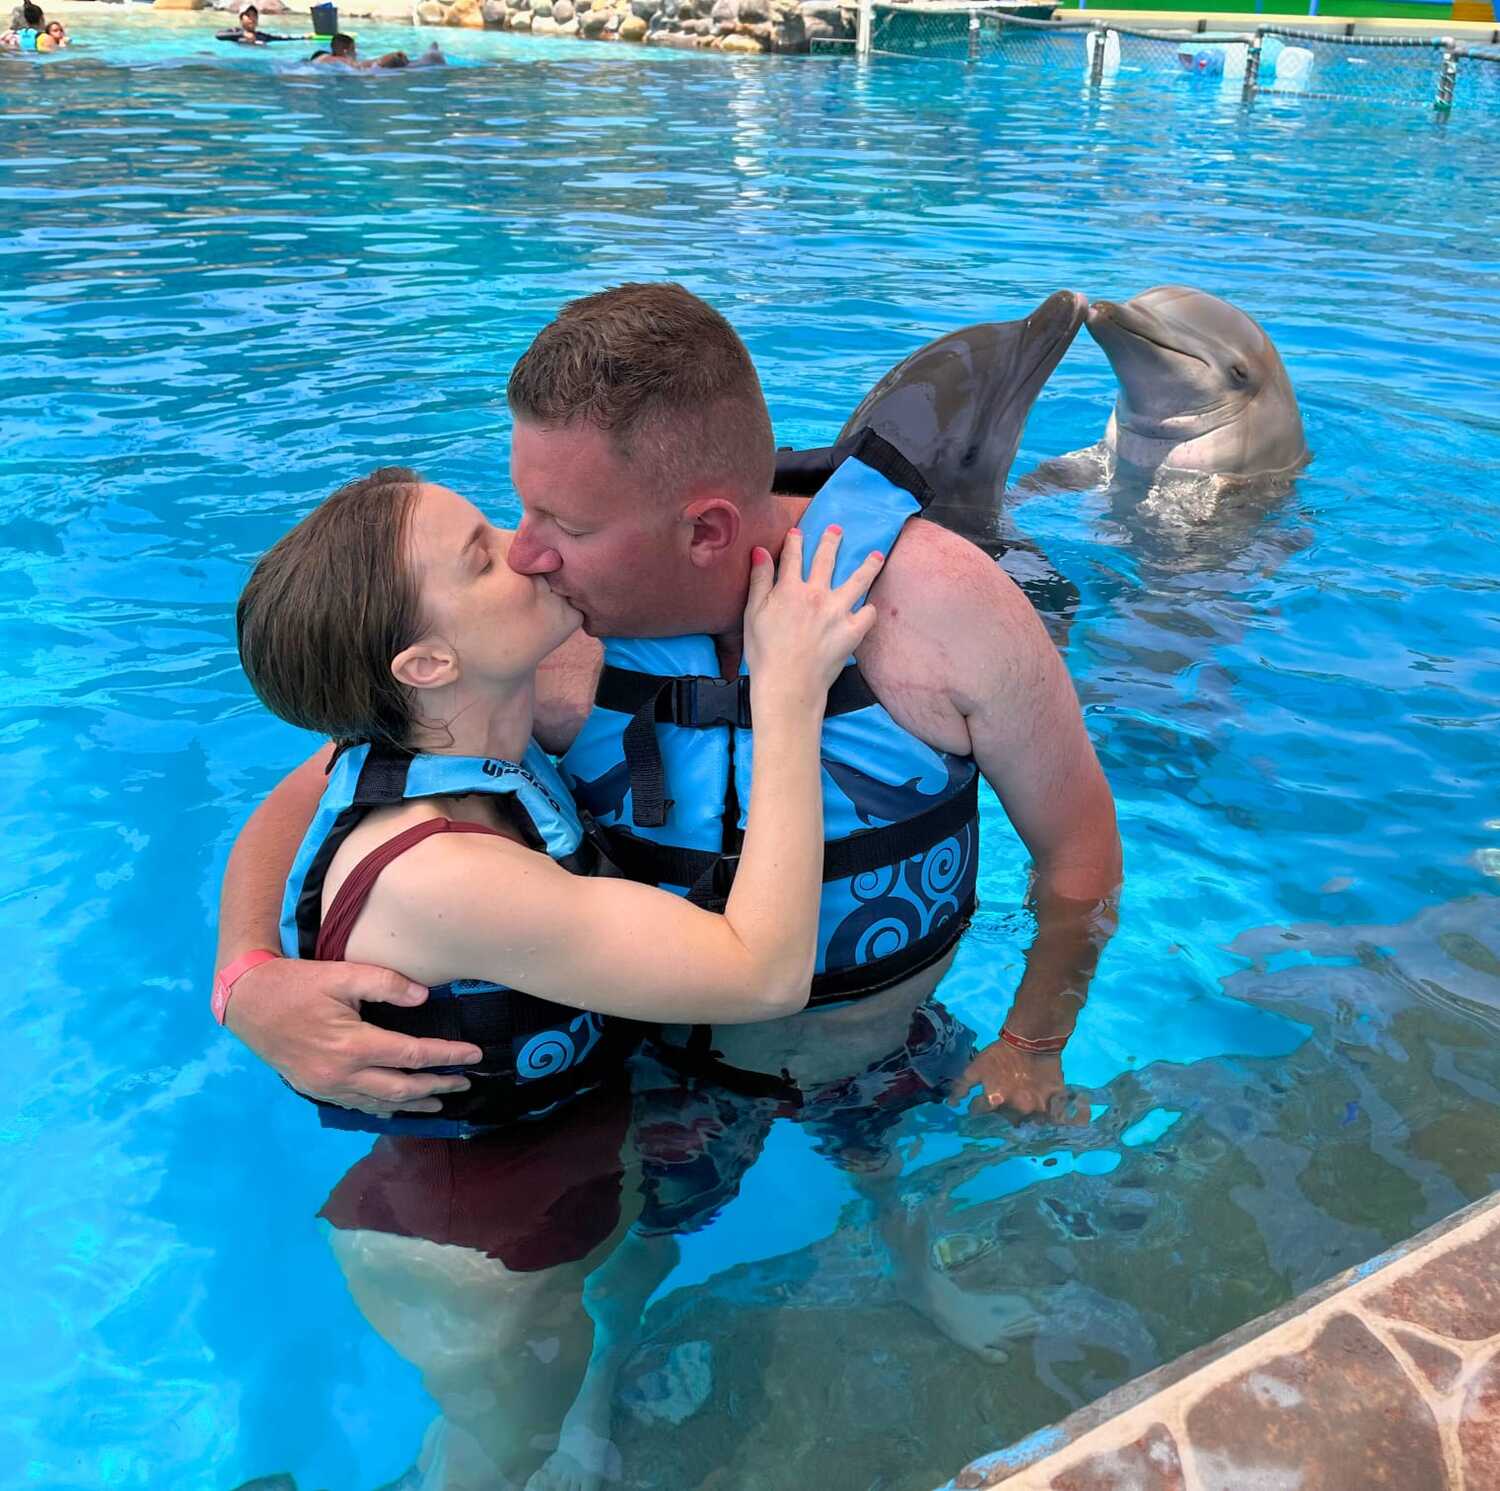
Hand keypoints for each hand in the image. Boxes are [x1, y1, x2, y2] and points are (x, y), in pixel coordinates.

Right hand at [224, 957, 482, 1115]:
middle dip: (437, 1087)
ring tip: (440, 1101)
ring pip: (380, 1103)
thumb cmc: (297, 984)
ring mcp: (328, 1087)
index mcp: (353, 1045)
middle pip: (402, 1089)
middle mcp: (342, 1074)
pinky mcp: (316, 1089)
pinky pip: (357, 1105)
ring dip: (413, 1103)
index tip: (474, 1055)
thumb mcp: (342, 974)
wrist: (248, 1003)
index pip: (412, 1055)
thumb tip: (424, 998)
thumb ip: (386, 984)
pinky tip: (395, 1107)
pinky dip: (382, 1108)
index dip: (447, 1057)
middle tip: (466, 1083)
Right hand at [743, 526, 882, 706]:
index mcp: (790, 589)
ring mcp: (838, 612)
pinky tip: (869, 607)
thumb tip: (761, 551)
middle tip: (837, 530)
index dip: (795, 541)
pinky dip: (868, 610)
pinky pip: (868, 614)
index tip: (798, 532)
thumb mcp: (753, 614)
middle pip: (826, 559)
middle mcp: (817, 595)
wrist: (788, 684)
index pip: (793, 557)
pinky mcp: (853, 631)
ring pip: (858, 580)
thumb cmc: (765, 653)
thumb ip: (759, 580)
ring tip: (876, 556)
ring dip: (868, 565)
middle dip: (831, 541)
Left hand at [949, 1039, 1086, 1123]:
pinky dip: (1047, 1112)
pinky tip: (1042, 1104)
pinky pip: (1052, 1114)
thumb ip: (961, 1086)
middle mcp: (1016, 1110)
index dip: (979, 1105)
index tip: (982, 1099)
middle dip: (1003, 1112)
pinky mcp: (1055, 1101)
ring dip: (1026, 1115)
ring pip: (1030, 1121)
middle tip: (1005, 1099)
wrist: (1031, 1038)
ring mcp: (1038, 1107)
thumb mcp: (976, 1067)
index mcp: (995, 1102)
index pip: (981, 1112)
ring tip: (1024, 1102)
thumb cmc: (1000, 1052)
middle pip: (1007, 1120)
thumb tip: (952, 1104)